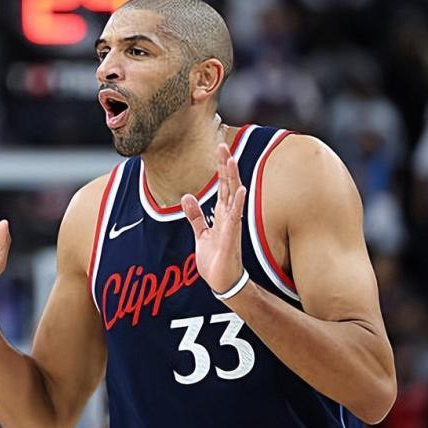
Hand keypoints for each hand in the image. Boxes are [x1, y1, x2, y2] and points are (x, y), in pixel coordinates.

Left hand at [181, 143, 246, 294]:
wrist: (222, 283)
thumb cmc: (216, 260)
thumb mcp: (201, 234)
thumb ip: (195, 216)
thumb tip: (187, 196)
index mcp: (222, 214)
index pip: (222, 185)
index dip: (221, 167)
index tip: (220, 147)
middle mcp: (230, 216)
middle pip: (229, 185)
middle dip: (226, 166)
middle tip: (222, 145)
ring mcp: (232, 226)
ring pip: (233, 197)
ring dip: (232, 178)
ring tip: (231, 160)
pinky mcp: (231, 238)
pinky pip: (235, 218)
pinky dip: (238, 203)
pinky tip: (241, 189)